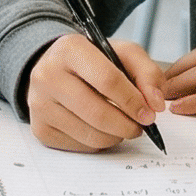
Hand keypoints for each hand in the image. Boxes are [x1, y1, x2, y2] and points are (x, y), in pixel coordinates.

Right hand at [26, 33, 166, 152]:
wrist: (55, 68)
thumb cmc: (92, 62)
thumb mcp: (123, 54)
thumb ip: (147, 73)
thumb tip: (156, 104)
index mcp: (69, 49)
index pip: (107, 80)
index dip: (133, 100)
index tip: (150, 114)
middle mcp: (48, 75)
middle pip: (97, 113)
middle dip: (127, 125)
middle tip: (140, 126)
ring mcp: (40, 104)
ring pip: (90, 134)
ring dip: (116, 136)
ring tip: (122, 125)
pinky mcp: (40, 128)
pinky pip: (79, 146)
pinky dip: (98, 142)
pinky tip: (100, 128)